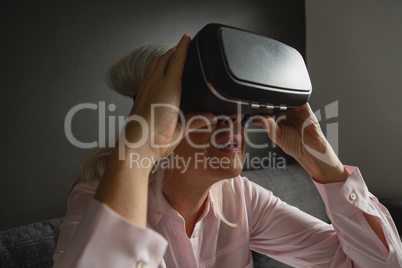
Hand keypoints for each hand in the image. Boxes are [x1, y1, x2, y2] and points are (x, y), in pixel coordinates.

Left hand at [123, 34, 215, 159]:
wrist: (136, 147)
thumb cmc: (157, 139)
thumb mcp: (181, 130)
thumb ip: (197, 120)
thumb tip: (212, 117)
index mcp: (169, 88)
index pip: (177, 60)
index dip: (183, 48)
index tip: (187, 38)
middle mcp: (155, 84)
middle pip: (164, 59)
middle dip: (173, 50)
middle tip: (181, 46)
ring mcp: (144, 89)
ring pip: (154, 66)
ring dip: (162, 57)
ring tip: (170, 56)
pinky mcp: (138, 97)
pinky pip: (147, 76)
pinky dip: (154, 69)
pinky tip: (157, 75)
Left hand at [252, 103, 347, 182]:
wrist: (310, 149)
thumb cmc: (293, 145)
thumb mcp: (276, 135)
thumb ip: (267, 124)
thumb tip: (256, 118)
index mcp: (274, 118)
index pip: (265, 107)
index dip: (260, 105)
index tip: (254, 104)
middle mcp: (283, 112)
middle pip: (274, 100)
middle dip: (269, 100)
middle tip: (265, 102)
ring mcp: (293, 109)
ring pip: (285, 97)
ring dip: (281, 98)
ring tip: (277, 104)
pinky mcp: (304, 107)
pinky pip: (297, 98)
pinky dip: (292, 98)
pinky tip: (288, 103)